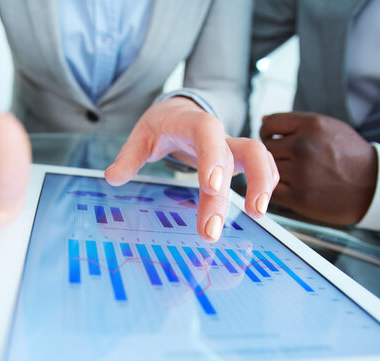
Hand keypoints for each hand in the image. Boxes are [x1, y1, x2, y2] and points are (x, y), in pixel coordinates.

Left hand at [105, 97, 277, 241]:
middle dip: (223, 196)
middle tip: (211, 231)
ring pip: (258, 156)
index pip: (208, 133)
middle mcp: (218, 134)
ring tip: (257, 215)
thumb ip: (129, 157)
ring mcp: (232, 145)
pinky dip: (267, 182)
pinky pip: (263, 165)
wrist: (182, 109)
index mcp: (192, 124)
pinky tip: (259, 207)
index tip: (211, 187)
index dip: (212, 158)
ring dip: (261, 183)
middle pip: (230, 157)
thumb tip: (112, 177)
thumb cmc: (163, 124)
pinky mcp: (239, 158)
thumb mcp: (141, 135)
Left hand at [260, 112, 376, 224]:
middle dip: (273, 154)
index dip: (267, 133)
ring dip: (274, 172)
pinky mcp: (298, 196)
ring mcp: (300, 172)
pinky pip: (272, 189)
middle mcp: (303, 146)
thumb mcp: (329, 128)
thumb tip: (263, 119)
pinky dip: (277, 189)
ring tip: (294, 173)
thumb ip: (296, 123)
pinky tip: (291, 186)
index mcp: (312, 125)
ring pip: (267, 169)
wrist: (373, 186)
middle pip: (266, 148)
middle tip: (287, 160)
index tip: (273, 140)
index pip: (269, 124)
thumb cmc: (349, 156)